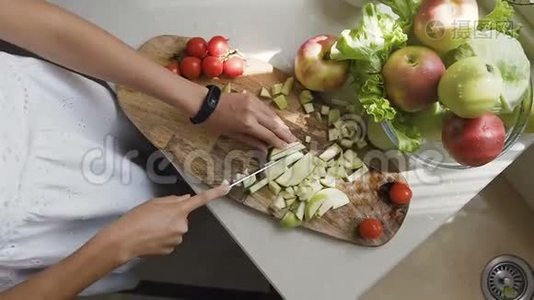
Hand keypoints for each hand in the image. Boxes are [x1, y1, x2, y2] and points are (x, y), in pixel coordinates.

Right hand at [96, 183, 230, 261]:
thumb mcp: (153, 202)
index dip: (215, 193)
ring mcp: (178, 239)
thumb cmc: (136, 218)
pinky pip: (170, 241)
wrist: (124, 240)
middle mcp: (183, 225)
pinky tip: (150, 238)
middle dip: (172, 217)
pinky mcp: (171, 250)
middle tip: (154, 218)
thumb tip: (184, 199)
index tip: (227, 187)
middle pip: (181, 218)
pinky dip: (161, 239)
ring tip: (149, 228)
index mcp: (179, 210)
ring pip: (176, 230)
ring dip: (166, 228)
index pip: (200, 199)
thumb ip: (172, 200)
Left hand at [204, 92, 296, 150]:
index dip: (279, 142)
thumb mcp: (232, 135)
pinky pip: (267, 108)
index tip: (287, 148)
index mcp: (248, 124)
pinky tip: (278, 122)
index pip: (268, 135)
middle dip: (285, 134)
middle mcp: (254, 112)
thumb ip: (250, 141)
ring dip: (282, 124)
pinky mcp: (252, 97)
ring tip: (289, 133)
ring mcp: (254, 103)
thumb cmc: (215, 122)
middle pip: (274, 125)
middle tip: (294, 141)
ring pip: (273, 115)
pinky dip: (274, 116)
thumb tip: (265, 149)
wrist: (205, 103)